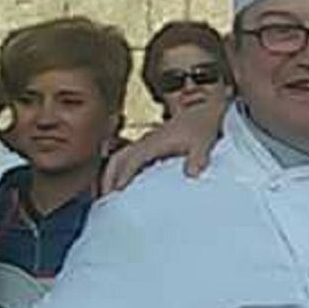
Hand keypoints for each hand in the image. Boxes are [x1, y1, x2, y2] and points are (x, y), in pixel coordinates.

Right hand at [101, 108, 221, 192]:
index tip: (115, 194)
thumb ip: (198, 157)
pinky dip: (121, 170)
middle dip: (107, 178)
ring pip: (119, 158)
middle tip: (103, 200)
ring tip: (107, 195)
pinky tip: (125, 185)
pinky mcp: (151, 144)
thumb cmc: (204, 125)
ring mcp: (147, 142)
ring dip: (110, 174)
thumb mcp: (204, 142)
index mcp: (155, 143)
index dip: (122, 177)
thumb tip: (192, 174)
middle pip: (117, 160)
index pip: (131, 161)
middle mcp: (146, 142)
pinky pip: (129, 158)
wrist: (205, 107)